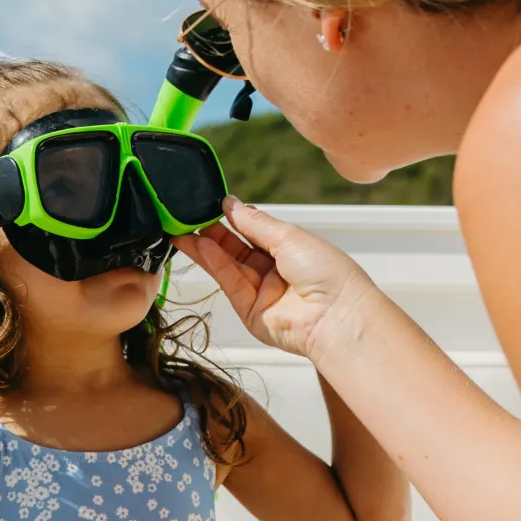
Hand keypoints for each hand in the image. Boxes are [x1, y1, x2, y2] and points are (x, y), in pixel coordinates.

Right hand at [173, 197, 378, 363]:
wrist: (337, 316)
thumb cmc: (328, 273)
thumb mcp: (290, 236)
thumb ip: (256, 222)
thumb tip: (232, 205)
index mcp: (291, 250)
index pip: (255, 232)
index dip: (234, 219)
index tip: (211, 205)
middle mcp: (275, 272)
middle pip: (237, 250)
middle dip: (213, 233)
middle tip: (187, 218)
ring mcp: (262, 293)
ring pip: (228, 266)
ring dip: (206, 248)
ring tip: (183, 230)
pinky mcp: (250, 312)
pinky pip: (230, 283)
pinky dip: (215, 263)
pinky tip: (200, 246)